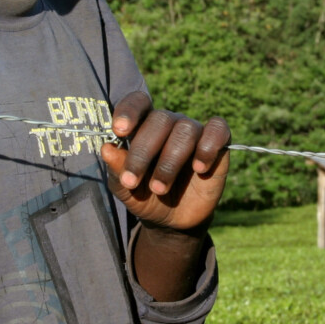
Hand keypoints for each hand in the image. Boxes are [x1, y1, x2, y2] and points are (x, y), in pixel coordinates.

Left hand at [101, 91, 229, 232]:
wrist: (172, 221)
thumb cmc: (144, 197)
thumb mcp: (125, 188)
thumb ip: (116, 168)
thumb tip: (106, 148)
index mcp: (143, 126)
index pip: (138, 102)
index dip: (129, 110)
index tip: (120, 131)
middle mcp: (169, 124)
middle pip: (160, 119)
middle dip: (143, 151)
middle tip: (131, 181)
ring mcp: (194, 132)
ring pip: (185, 130)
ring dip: (170, 162)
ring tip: (160, 189)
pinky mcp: (218, 144)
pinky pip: (218, 130)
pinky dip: (208, 147)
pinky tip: (199, 168)